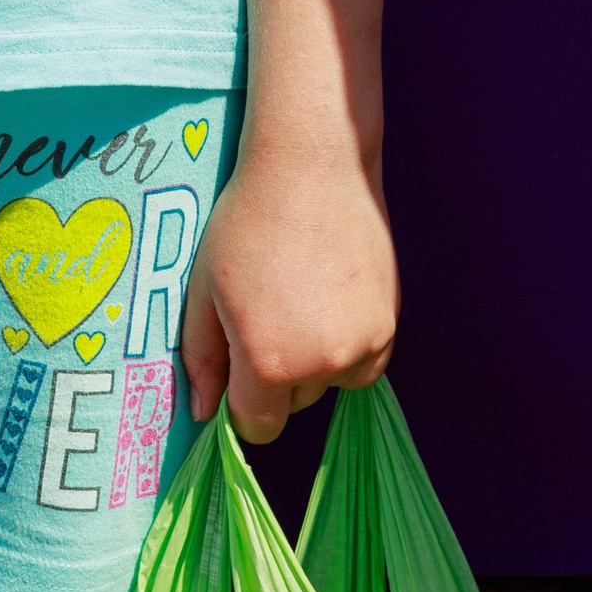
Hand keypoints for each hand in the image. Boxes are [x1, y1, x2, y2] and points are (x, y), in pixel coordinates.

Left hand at [181, 130, 396, 443]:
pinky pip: (364, 365)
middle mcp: (321, 363)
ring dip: (314, 362)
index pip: (256, 426)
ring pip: (329, 384)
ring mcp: (362, 344)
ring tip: (299, 298)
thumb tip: (206, 414)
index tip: (238, 362)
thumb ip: (201, 358)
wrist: (312, 164)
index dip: (242, 398)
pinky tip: (329, 300)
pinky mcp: (390, 324)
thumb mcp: (204, 288)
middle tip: (268, 311)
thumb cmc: (247, 221)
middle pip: (293, 404)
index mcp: (268, 361)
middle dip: (276, 374)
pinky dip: (348, 348)